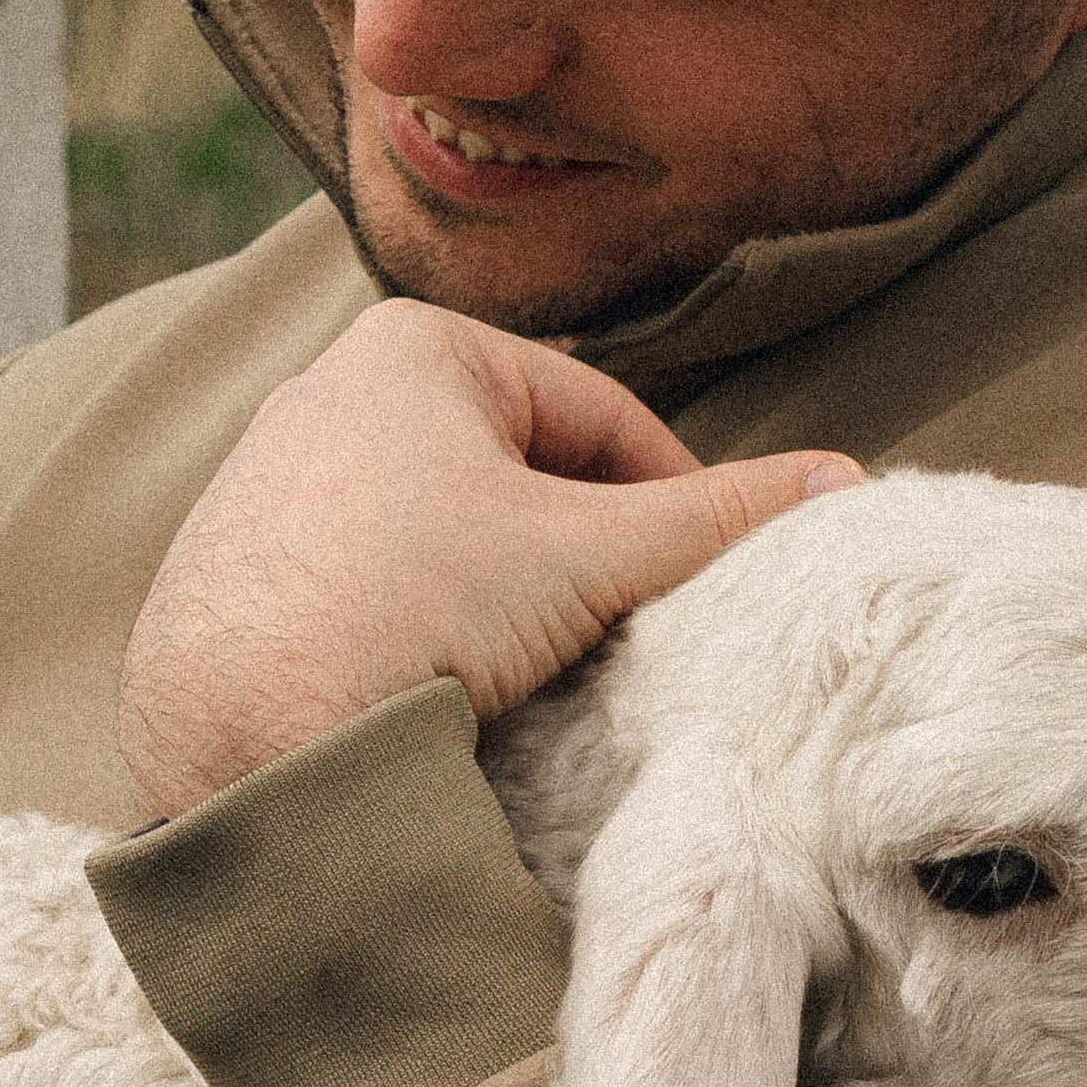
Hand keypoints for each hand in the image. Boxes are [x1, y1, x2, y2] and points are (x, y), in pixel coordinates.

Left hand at [119, 302, 861, 819]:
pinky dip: (427, 631)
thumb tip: (848, 484)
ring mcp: (273, 483)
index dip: (676, 500)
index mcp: (415, 344)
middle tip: (629, 639)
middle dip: (586, 556)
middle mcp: (330, 390)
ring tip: (539, 679)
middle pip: (524, 476)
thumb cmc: (403, 610)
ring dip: (510, 600)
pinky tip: (445, 695)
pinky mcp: (238, 572)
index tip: (711, 584)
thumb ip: (717, 520)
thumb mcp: (588, 558)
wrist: (240, 742)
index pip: (602, 415)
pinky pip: (376, 586)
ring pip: (452, 537)